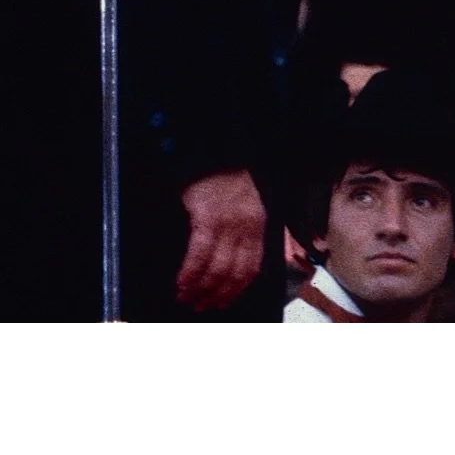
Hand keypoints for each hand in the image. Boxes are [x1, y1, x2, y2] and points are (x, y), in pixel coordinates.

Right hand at [175, 169, 266, 311]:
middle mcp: (246, 229)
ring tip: (186, 298)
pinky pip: (198, 254)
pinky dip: (190, 272)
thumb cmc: (229, 175)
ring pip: (216, 268)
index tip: (222, 302)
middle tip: (200, 306)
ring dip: (201, 288)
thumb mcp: (253, 202)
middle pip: (233, 273)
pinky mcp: (206, 218)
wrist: (215, 147)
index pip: (251, 268)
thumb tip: (273, 256)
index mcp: (258, 226)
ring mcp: (227, 224)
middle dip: (216, 294)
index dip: (236, 289)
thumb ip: (260, 229)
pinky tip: (181, 282)